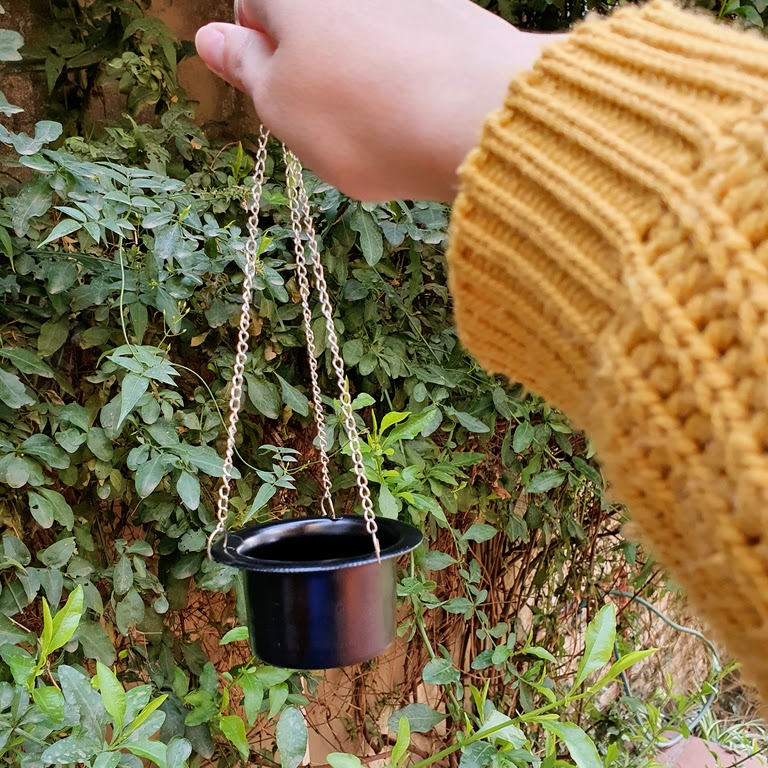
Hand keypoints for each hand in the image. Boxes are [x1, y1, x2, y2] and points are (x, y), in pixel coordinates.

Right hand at [196, 0, 564, 201]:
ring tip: (375, 122)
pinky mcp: (451, 11)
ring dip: (355, 73)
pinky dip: (400, 75)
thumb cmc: (362, 116)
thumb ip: (243, 67)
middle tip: (324, 119)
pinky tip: (412, 113)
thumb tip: (211, 39)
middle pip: (311, 18)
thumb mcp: (279, 104)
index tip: (276, 92)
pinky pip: (407, 44)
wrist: (479, 118)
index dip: (256, 51)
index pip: (252, 2)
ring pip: (360, 34)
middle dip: (308, 66)